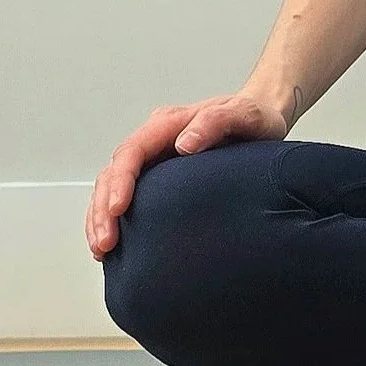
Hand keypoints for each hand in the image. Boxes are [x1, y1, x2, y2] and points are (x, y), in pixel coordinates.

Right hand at [86, 89, 291, 258]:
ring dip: (101, 217)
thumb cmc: (255, 118)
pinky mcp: (158, 177)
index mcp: (169, 124)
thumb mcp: (245, 115)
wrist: (264, 120)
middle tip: (105, 242)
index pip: (132, 152)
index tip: (117, 209)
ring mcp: (154, 159)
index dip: (120, 181)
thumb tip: (183, 144)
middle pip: (113, 172)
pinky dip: (112, 219)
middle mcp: (155, 140)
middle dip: (103, 208)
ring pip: (111, 186)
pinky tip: (112, 245)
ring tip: (102, 250)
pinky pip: (126, 196)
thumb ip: (217, 121)